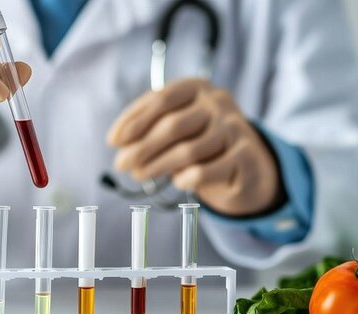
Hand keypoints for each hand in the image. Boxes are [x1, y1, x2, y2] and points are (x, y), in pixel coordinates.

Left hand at [107, 78, 282, 215]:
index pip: (160, 99)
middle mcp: (217, 102)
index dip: (133, 120)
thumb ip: (147, 129)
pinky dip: (188, 177)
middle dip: (141, 147)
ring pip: (189, 150)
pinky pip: (209, 169)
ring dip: (158, 165)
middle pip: (172, 125)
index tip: (113, 141)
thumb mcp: (173, 126)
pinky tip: (177, 182)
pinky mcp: (245, 155)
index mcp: (196, 87)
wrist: (245, 162)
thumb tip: (119, 145)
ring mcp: (235, 127)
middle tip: (121, 165)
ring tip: (139, 175)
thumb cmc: (198, 139)